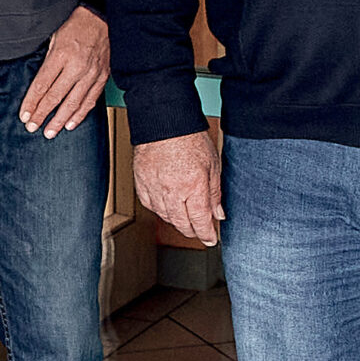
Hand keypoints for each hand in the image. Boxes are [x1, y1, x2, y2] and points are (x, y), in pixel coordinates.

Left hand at [20, 6, 108, 137]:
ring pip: (73, 103)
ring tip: (49, 132)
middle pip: (55, 97)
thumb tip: (37, 84)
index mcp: (61, 55)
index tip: (24, 115)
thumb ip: (47, 61)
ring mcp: (91, 73)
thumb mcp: (54, 37)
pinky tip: (70, 123)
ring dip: (60, 120)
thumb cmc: (76, 25)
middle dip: (42, 115)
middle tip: (32, 127)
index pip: (42, 85)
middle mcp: (77, 66)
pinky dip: (80, 114)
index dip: (31, 103)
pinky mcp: (102, 77)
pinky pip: (90, 100)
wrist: (101, 17)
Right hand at [133, 128, 222, 247]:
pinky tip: (167, 206)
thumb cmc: (189, 138)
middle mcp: (173, 191)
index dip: (206, 234)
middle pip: (182, 224)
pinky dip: (160, 209)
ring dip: (177, 221)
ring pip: (165, 217)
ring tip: (184, 218)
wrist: (164, 121)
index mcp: (194, 187)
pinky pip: (150, 205)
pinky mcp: (141, 182)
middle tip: (199, 232)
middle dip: (192, 231)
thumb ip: (215, 193)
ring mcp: (154, 188)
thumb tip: (218, 214)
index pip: (200, 222)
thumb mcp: (212, 165)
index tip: (210, 239)